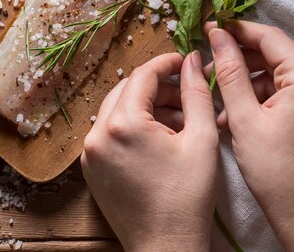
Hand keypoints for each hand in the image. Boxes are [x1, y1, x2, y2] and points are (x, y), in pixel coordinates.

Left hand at [81, 51, 218, 251]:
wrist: (166, 247)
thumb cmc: (188, 198)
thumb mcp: (202, 139)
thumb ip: (196, 93)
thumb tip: (192, 60)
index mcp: (124, 125)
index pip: (143, 75)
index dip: (166, 63)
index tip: (185, 61)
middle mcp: (99, 135)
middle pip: (128, 90)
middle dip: (158, 87)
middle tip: (186, 95)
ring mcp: (91, 153)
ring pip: (118, 110)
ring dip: (146, 106)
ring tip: (179, 120)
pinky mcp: (92, 168)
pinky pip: (111, 132)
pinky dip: (133, 126)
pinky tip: (160, 138)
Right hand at [207, 21, 293, 250]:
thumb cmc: (274, 171)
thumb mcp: (244, 118)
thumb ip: (230, 72)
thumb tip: (218, 36)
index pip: (270, 38)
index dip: (238, 31)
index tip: (210, 29)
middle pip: (276, 56)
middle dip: (241, 61)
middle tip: (209, 69)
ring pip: (280, 75)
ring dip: (249, 84)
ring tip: (220, 104)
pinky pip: (290, 93)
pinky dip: (264, 99)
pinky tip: (239, 115)